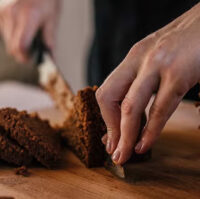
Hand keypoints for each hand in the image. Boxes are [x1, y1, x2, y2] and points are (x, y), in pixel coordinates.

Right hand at [0, 0, 60, 62]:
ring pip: (7, 41)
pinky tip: (21, 31)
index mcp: (28, 17)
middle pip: (12, 47)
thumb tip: (51, 58)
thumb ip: (50, 41)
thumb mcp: (52, 20)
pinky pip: (4, 32)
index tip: (31, 60)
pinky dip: (12, 37)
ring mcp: (4, 13)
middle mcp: (12, 15)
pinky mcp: (0, 12)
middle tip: (32, 53)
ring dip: (16, 45)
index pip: (21, 46)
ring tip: (28, 39)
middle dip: (22, 54)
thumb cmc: (46, 0)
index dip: (25, 57)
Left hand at [96, 3, 199, 164]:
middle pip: (109, 99)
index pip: (106, 92)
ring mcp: (158, 66)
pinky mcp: (179, 74)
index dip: (106, 119)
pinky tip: (143, 145)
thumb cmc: (184, 43)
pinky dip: (150, 131)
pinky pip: (160, 109)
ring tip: (123, 156)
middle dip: (111, 129)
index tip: (111, 138)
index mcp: (133, 58)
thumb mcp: (155, 58)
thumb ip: (141, 82)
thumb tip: (129, 112)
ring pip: (130, 107)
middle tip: (114, 152)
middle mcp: (140, 60)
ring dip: (125, 136)